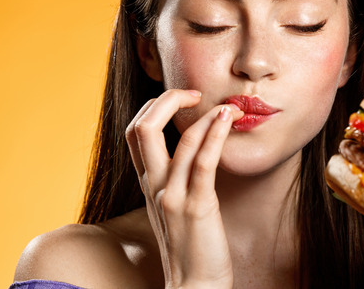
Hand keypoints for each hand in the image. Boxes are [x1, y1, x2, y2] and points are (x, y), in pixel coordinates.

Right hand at [125, 89, 242, 288]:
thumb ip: (175, 177)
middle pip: (143, 127)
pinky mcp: (197, 207)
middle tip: (195, 93)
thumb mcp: (174, 205)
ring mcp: (173, 196)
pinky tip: (229, 120)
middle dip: (168, 99)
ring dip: (207, 114)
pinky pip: (204, 162)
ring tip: (229, 106)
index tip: (182, 100)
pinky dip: (216, 134)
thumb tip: (194, 146)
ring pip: (181, 140)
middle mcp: (155, 186)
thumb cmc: (191, 245)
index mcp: (148, 183)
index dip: (155, 106)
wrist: (195, 286)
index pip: (135, 131)